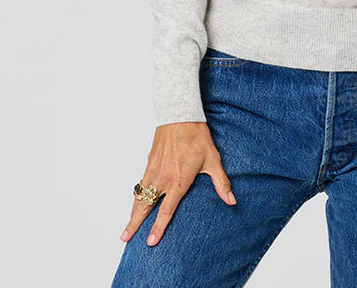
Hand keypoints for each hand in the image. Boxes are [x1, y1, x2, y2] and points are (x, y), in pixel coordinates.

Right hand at [120, 122, 236, 245]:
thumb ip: (221, 183)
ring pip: (139, 196)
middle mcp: (162, 179)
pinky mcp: (149, 161)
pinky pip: (140, 183)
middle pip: (144, 207)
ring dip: (132, 211)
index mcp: (178, 181)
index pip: (165, 211)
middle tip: (125, 238)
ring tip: (127, 226)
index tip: (150, 242)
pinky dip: (136, 195)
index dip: (158, 228)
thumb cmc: (197, 136)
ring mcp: (153, 170)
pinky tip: (136, 200)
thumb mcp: (213, 160)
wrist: (180, 115)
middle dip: (134, 224)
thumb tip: (232, 200)